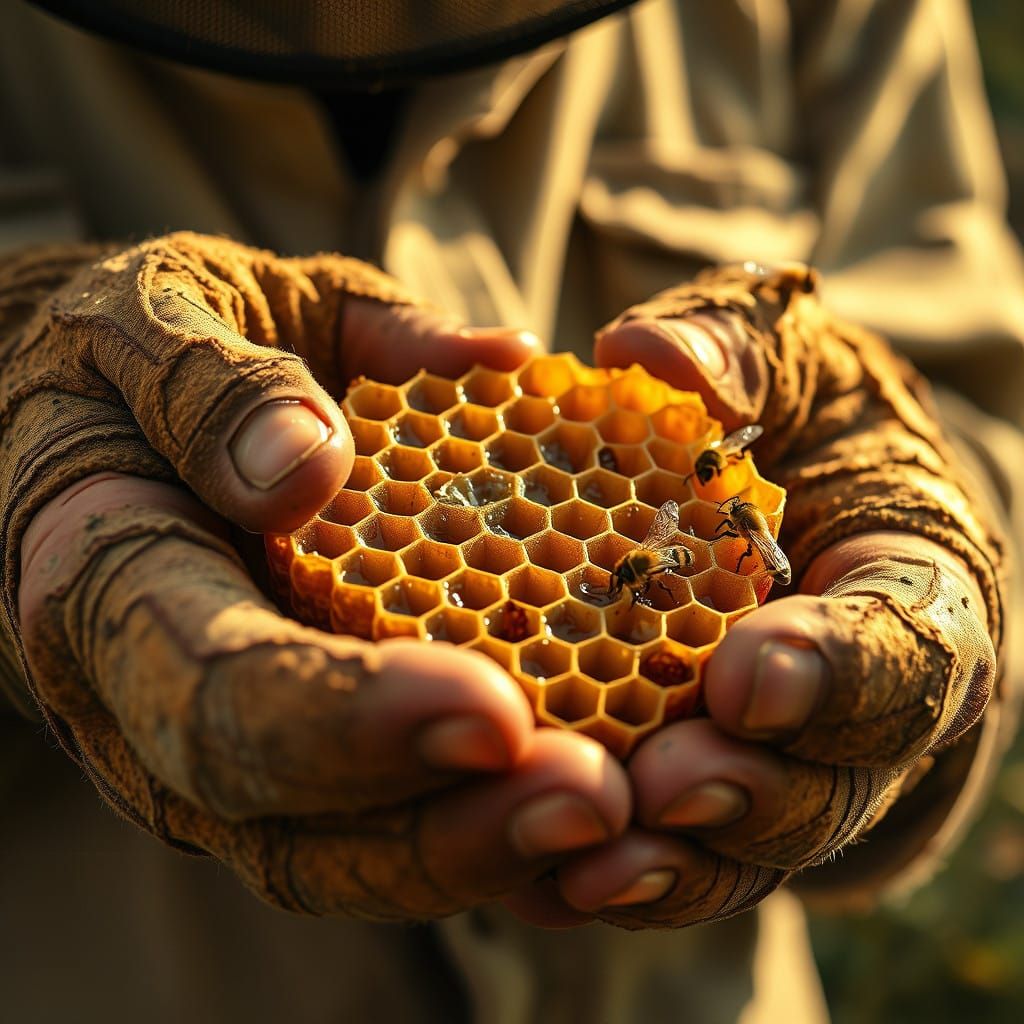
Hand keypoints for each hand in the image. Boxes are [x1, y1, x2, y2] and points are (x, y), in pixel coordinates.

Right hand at [5, 233, 630, 916]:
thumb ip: (213, 383)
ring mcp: (231, 746)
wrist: (131, 404)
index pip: (210, 686)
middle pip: (285, 818)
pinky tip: (603, 823)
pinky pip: (397, 819)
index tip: (494, 712)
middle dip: (443, 829)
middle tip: (597, 800)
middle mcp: (155, 706)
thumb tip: (305, 465)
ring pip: (346, 854)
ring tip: (620, 826)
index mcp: (103, 584)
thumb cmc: (141, 352)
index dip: (342, 718)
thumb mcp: (157, 314)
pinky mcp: (304, 750)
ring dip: (486, 853)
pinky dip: (497, 834)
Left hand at [506, 261, 999, 927]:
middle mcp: (861, 700)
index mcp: (909, 587)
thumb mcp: (776, 357)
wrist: (774, 489)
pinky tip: (540, 879)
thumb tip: (649, 354)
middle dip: (754, 793)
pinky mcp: (710, 795)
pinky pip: (676, 856)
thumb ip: (732, 353)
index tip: (745, 678)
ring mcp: (789, 762)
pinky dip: (615, 874)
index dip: (842, 674)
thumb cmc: (786, 416)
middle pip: (837, 778)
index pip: (915, 645)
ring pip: (754, 845)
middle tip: (663, 787)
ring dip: (678, 864)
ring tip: (590, 867)